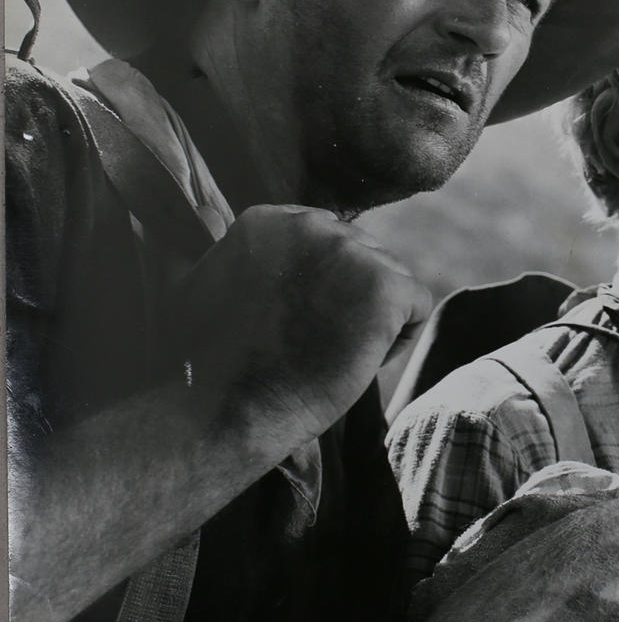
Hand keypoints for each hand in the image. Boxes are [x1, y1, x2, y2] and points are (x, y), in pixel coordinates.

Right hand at [172, 205, 430, 448]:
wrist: (227, 412)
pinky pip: (418, 307)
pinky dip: (397, 341)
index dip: (319, 289)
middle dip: (349, 302)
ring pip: (392, 283)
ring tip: (326, 356)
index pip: (329, 243)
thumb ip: (225, 249)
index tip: (291, 323)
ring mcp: (354, 252)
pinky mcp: (386, 287)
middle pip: (365, 258)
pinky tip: (355, 362)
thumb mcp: (198, 285)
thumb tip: (205, 210)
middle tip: (310, 345)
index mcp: (270, 218)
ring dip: (372, 323)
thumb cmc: (210, 366)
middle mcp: (315, 224)